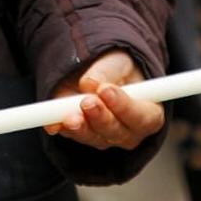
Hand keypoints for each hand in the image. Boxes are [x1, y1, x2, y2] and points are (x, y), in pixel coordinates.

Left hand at [43, 50, 163, 150]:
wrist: (99, 72)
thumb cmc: (118, 68)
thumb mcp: (117, 62)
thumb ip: (107, 71)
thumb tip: (89, 83)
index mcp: (148, 113)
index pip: (141, 117)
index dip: (124, 107)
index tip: (106, 90)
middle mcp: (128, 132)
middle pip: (116, 132)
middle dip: (100, 117)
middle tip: (87, 102)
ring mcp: (105, 138)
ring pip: (93, 138)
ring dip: (80, 127)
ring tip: (69, 116)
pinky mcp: (81, 136)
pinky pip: (71, 135)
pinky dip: (61, 128)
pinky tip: (53, 123)